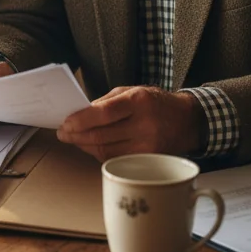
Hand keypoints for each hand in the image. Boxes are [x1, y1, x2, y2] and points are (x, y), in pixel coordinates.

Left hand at [57, 86, 205, 161]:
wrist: (187, 121)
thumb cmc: (156, 102)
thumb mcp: (132, 91)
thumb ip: (106, 102)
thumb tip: (80, 114)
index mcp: (139, 101)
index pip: (104, 113)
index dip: (81, 120)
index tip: (65, 122)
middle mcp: (145, 125)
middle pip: (101, 136)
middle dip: (76, 135)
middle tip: (63, 133)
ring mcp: (147, 146)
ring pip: (105, 151)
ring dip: (85, 145)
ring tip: (74, 138)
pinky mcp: (148, 161)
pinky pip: (115, 159)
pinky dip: (99, 153)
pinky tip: (91, 145)